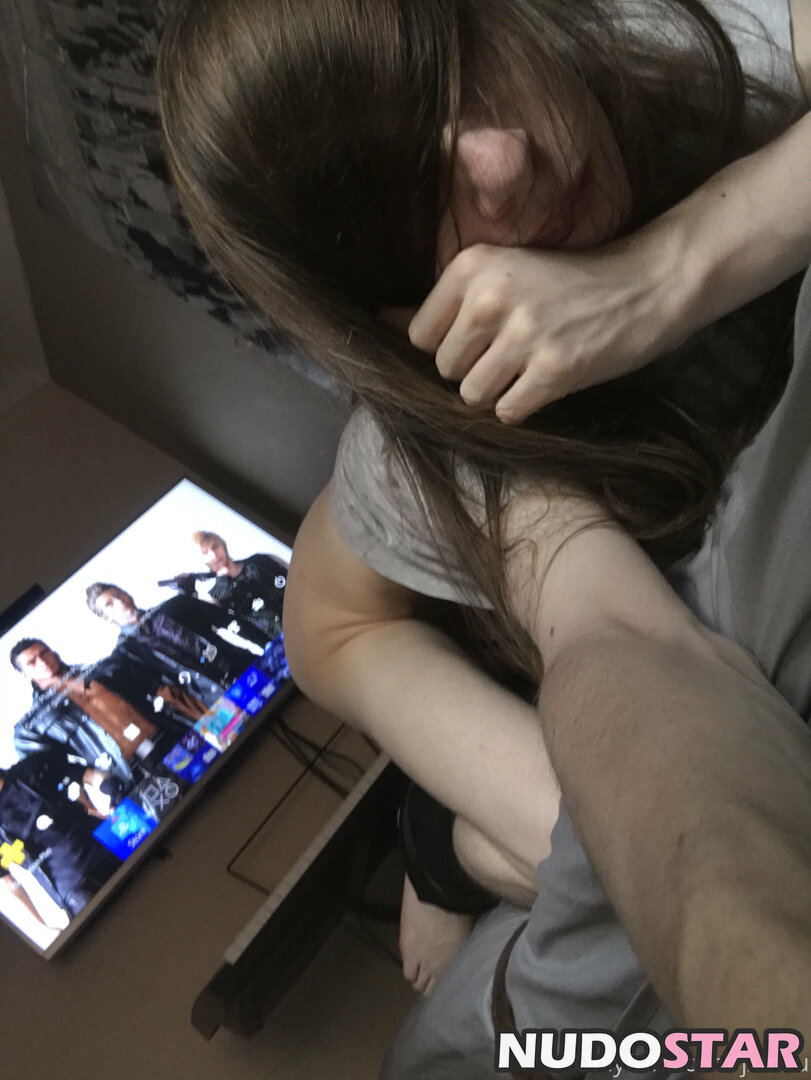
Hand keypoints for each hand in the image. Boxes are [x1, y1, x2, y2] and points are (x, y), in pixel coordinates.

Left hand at [409, 240, 688, 423]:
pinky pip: (507, 412)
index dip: (450, 346)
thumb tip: (377, 319)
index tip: (484, 336)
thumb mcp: (504, 273)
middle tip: (513, 351)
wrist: (646, 285)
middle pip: (446, 369)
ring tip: (529, 366)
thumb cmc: (568, 283)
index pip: (420, 336)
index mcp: (473, 266)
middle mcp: (492, 297)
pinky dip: (523, 406)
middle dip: (474, 370)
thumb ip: (442, 302)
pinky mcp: (554, 369)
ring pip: (472, 395)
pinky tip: (546, 379)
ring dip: (498, 392)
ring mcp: (524, 334)